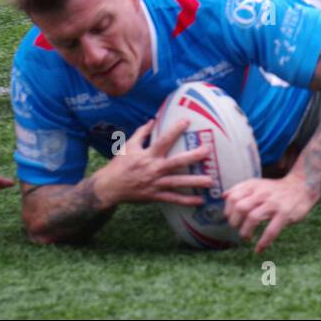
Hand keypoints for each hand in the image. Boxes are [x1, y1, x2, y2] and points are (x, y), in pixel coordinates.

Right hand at [98, 119, 212, 205]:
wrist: (109, 187)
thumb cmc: (118, 165)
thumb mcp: (127, 146)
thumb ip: (141, 133)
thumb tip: (152, 120)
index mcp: (147, 155)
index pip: (163, 140)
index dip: (175, 130)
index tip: (188, 121)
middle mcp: (153, 169)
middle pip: (176, 162)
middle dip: (192, 157)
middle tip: (208, 151)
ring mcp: (155, 183)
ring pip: (178, 182)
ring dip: (195, 182)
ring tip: (211, 181)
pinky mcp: (155, 196)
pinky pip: (173, 198)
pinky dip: (187, 201)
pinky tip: (200, 201)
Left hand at [224, 177, 314, 252]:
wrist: (301, 186)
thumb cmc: (276, 189)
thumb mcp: (258, 184)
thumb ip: (241, 189)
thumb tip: (223, 195)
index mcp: (254, 186)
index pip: (233, 197)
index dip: (228, 210)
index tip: (230, 218)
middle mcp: (262, 193)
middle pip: (241, 207)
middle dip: (234, 222)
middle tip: (237, 228)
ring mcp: (274, 203)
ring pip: (253, 218)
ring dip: (246, 232)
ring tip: (246, 237)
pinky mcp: (285, 213)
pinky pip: (271, 230)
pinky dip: (263, 242)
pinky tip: (259, 249)